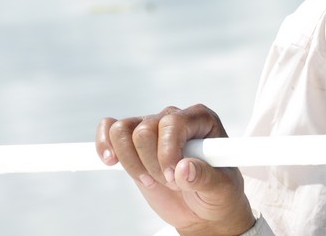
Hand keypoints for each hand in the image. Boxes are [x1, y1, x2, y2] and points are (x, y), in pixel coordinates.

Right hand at [96, 104, 255, 235]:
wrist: (203, 206)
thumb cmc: (219, 192)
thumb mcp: (221, 188)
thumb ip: (205, 177)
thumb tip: (183, 168)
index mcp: (202, 120)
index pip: (172, 123)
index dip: (167, 152)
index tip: (174, 178)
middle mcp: (175, 118)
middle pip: (144, 130)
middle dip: (151, 163)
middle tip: (168, 182)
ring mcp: (153, 129)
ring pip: (122, 130)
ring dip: (131, 162)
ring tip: (149, 180)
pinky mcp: (134, 145)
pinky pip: (111, 130)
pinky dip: (104, 144)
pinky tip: (111, 161)